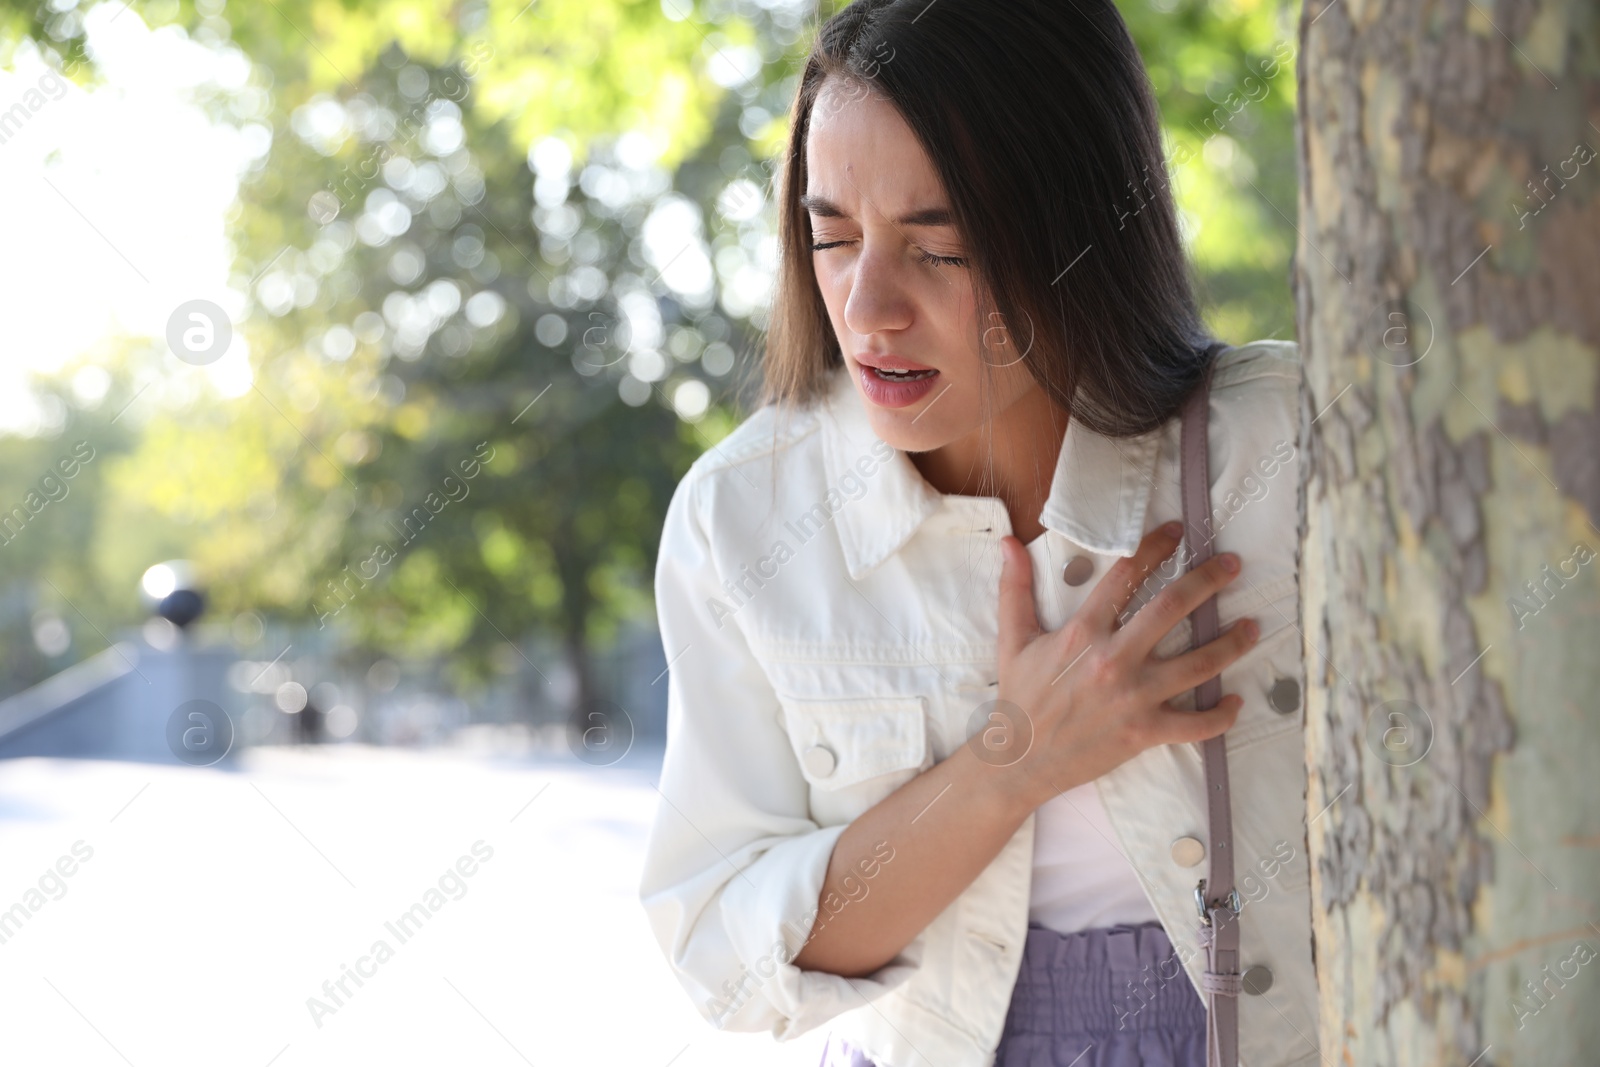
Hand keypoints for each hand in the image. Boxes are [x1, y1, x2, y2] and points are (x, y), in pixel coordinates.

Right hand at [987, 522, 1256, 810]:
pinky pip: (1196, 725)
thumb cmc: (1020, 697)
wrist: (1020, 760)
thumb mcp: (1013, 639)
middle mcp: (1114, 659)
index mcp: (1083, 632)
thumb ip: (1015, 589)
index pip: (1125, 575)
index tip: (1177, 531)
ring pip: (1199, 663)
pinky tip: (1235, 701)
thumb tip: (1008, 544)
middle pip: (1172, 608)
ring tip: (1252, 626)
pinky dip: (1221, 715)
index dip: (1154, 547)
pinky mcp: (1145, 733)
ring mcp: (1134, 697)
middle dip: (1208, 581)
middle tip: (1233, 565)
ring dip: (1232, 643)